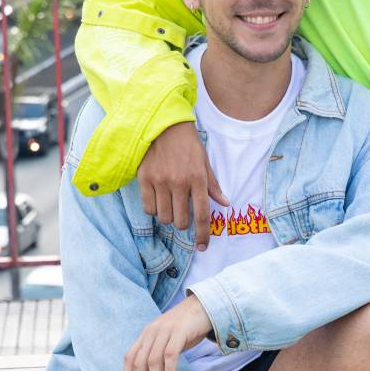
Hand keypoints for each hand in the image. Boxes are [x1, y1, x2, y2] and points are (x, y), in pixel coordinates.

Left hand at [123, 295, 210, 370]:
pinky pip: (170, 354)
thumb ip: (159, 353)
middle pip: (139, 361)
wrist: (204, 305)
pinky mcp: (179, 331)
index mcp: (147, 334)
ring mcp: (165, 331)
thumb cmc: (187, 327)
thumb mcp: (168, 339)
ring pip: (153, 361)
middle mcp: (152, 332)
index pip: (130, 356)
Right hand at [137, 121, 228, 247]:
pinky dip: (153, 209)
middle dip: (183, 224)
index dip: (203, 234)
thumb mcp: (204, 162)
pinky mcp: (145, 179)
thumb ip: (213, 185)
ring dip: (168, 216)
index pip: (202, 215)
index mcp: (197, 179)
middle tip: (182, 216)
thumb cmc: (187, 143)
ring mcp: (160, 181)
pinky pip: (148, 207)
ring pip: (164, 217)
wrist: (163, 123)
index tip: (202, 246)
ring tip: (169, 205)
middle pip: (180, 221)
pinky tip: (157, 200)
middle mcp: (179, 183)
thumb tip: (225, 203)